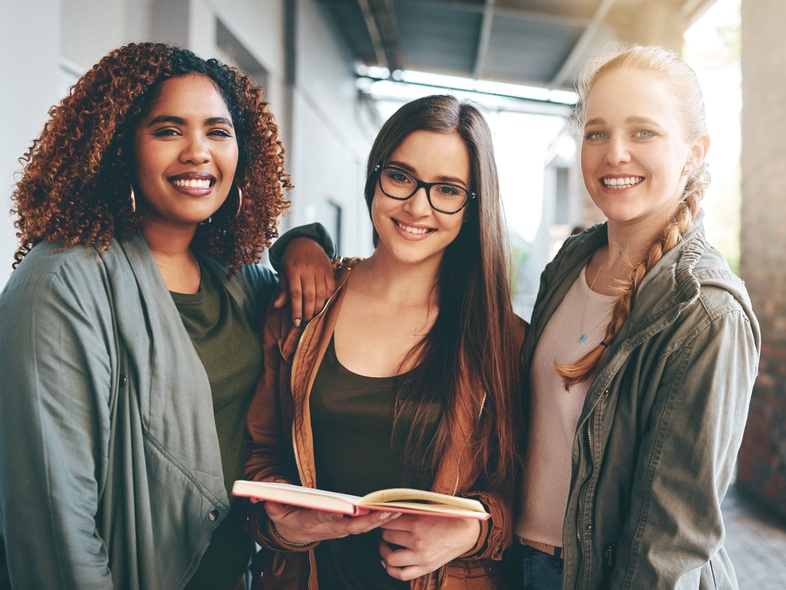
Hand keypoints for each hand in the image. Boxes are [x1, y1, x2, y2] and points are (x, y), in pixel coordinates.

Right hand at [265, 501, 398, 544]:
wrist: (293, 534)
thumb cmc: (287, 518)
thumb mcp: (276, 511)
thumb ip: (274, 504)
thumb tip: (265, 496)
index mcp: (311, 522)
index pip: (322, 518)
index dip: (331, 515)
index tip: (342, 510)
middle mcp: (328, 528)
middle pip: (350, 526)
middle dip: (368, 519)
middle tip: (383, 510)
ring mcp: (339, 530)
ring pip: (362, 527)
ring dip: (379, 520)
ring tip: (396, 509)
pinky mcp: (346, 528)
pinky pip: (365, 526)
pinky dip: (379, 520)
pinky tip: (393, 512)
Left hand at [273, 238, 335, 325]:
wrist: (306, 241)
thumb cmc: (291, 259)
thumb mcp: (283, 272)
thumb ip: (283, 289)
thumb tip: (277, 306)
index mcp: (293, 270)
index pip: (295, 294)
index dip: (296, 310)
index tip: (296, 322)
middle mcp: (307, 269)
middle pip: (309, 296)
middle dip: (308, 312)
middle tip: (305, 321)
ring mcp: (320, 269)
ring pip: (321, 293)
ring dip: (318, 307)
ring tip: (313, 315)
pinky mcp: (329, 270)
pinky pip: (330, 287)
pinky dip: (327, 297)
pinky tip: (322, 303)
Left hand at [378, 514, 480, 580]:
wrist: (466, 533)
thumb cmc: (449, 519)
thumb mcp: (429, 509)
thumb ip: (410, 510)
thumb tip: (390, 509)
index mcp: (418, 522)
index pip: (389, 521)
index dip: (384, 519)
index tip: (384, 518)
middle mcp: (418, 541)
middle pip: (387, 537)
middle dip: (384, 532)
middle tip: (387, 530)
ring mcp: (421, 557)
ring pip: (390, 558)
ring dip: (384, 551)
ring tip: (385, 546)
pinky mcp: (426, 568)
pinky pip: (402, 574)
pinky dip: (391, 570)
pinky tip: (389, 562)